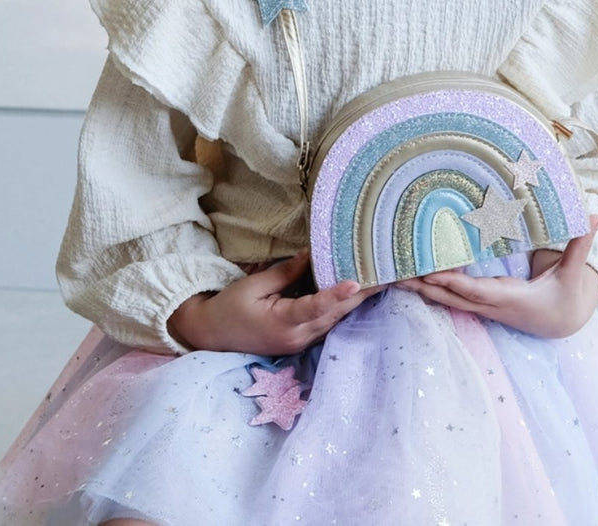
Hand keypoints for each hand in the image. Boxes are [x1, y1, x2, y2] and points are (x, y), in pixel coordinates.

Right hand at [167, 250, 378, 355]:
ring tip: (380, 279)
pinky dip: (342, 306)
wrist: (213, 334)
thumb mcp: (254, 285)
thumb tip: (312, 256)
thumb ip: (284, 272)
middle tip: (385, 274)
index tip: (356, 281)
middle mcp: (297, 336)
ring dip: (356, 300)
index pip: (315, 306)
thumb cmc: (230, 307)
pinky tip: (357, 292)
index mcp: (282, 322)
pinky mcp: (301, 340)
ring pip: (335, 319)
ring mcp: (300, 342)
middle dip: (361, 294)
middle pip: (335, 313)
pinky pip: (327, 322)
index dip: (336, 294)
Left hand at [404, 216, 597, 338]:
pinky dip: (429, 288)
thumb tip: (594, 217)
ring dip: (419, 289)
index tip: (432, 275)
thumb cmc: (566, 294)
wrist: (562, 322)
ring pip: (446, 300)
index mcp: (512, 299)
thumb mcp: (573, 272)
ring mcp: (483, 307)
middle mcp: (492, 306)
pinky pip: (449, 296)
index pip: (478, 291)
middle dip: (424, 288)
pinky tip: (409, 278)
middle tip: (395, 276)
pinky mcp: (478, 303)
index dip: (455, 283)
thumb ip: (580, 244)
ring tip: (390, 277)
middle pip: (452, 299)